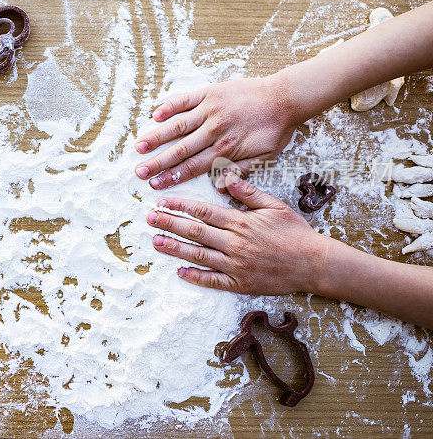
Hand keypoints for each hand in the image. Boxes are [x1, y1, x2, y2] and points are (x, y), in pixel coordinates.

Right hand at [134, 77, 297, 188]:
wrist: (286, 98)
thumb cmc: (275, 129)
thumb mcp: (265, 157)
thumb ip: (239, 172)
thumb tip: (218, 187)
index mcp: (226, 148)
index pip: (193, 166)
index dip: (172, 176)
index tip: (155, 185)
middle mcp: (215, 129)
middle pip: (180, 149)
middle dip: (158, 162)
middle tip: (139, 172)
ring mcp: (211, 109)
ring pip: (178, 125)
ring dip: (157, 136)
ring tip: (139, 147)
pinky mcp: (210, 92)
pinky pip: (185, 99)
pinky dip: (170, 106)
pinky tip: (155, 115)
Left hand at [146, 174, 328, 295]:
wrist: (314, 264)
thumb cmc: (295, 233)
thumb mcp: (274, 205)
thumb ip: (248, 192)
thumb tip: (227, 178)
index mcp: (240, 222)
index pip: (203, 211)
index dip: (180, 206)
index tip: (162, 201)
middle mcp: (234, 243)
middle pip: (194, 232)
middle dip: (169, 223)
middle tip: (149, 218)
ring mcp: (235, 265)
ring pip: (198, 255)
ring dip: (174, 248)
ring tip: (156, 241)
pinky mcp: (240, 284)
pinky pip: (212, 281)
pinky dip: (194, 276)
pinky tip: (179, 271)